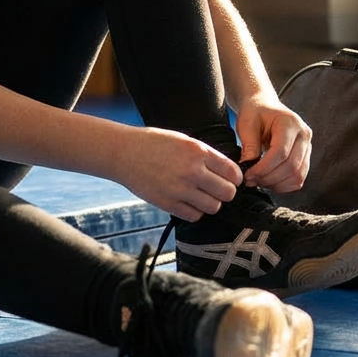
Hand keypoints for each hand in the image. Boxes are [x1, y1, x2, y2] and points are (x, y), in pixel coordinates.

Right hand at [117, 126, 242, 220]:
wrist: (123, 152)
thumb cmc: (152, 143)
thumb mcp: (183, 140)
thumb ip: (205, 155)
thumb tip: (227, 171)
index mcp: (198, 151)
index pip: (233, 172)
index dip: (234, 178)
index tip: (229, 179)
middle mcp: (192, 171)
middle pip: (227, 193)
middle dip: (224, 192)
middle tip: (215, 189)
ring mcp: (180, 189)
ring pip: (213, 207)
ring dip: (209, 203)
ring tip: (200, 195)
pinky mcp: (168, 203)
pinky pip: (194, 216)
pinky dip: (194, 211)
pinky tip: (186, 201)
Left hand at [234, 94, 311, 192]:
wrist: (262, 106)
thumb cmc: (254, 112)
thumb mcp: (246, 124)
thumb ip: (249, 146)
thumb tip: (248, 169)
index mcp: (290, 123)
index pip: (281, 152)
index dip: (264, 168)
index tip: (248, 175)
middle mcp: (303, 135)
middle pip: (291, 166)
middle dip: (269, 178)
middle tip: (251, 180)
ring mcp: (307, 147)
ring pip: (297, 175)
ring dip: (276, 184)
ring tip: (258, 181)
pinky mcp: (305, 157)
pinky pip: (298, 178)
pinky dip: (283, 185)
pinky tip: (268, 181)